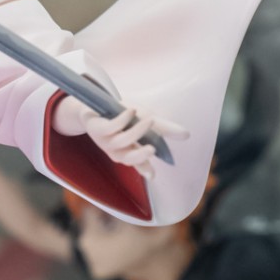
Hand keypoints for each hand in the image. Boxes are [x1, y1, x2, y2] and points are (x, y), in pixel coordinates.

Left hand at [52, 93, 187, 180]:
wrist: (92, 103)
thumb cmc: (120, 114)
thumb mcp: (144, 119)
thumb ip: (163, 128)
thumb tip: (187, 135)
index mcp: (128, 150)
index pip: (138, 163)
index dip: (145, 169)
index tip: (152, 176)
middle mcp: (116, 149)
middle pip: (128, 158)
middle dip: (140, 156)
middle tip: (152, 149)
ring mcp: (105, 140)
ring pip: (122, 141)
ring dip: (137, 131)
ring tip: (150, 119)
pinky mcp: (96, 128)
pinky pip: (110, 127)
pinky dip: (122, 119)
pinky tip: (131, 111)